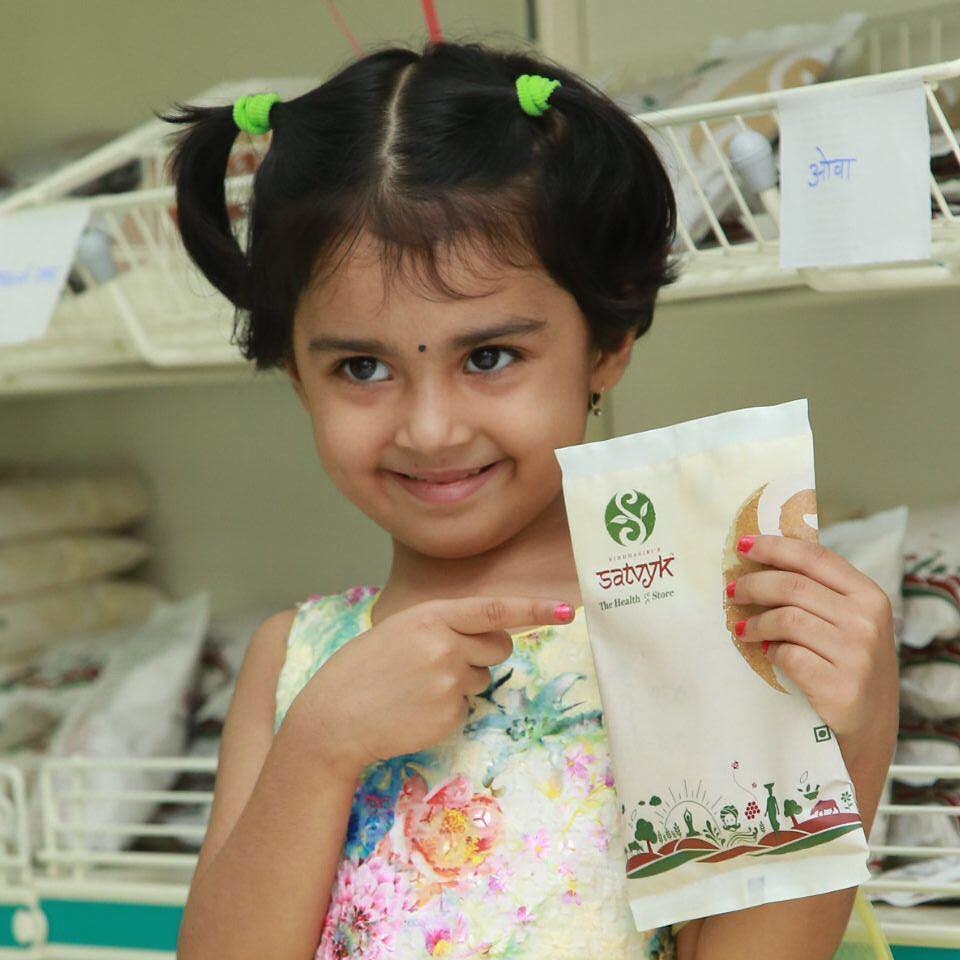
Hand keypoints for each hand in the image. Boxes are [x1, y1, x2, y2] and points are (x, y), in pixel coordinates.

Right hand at [292, 595, 575, 780]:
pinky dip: (448, 708)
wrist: (333, 718)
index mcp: (431, 616)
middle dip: (487, 652)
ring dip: (463, 681)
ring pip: (484, 677)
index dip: (535, 609)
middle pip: (500, 645)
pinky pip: (468, 707)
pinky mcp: (450, 714)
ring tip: (419, 687)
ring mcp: (449, 682)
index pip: (495, 609)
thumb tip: (486, 631)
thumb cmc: (362, 670)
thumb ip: (443, 625)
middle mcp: (446, 645)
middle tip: (448, 661)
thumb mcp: (400, 629)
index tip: (568, 610)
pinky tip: (416, 709)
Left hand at [726, 535, 898, 742]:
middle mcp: (867, 621)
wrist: (869, 727)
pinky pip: (787, 655)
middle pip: (793, 586)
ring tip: (741, 628)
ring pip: (786, 619)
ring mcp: (856, 654)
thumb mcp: (849, 622)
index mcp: (869, 596)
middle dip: (753, 585)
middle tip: (731, 591)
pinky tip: (766, 653)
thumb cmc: (848, 665)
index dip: (774, 547)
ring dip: (755, 622)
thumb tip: (763, 560)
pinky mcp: (839, 685)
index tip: (743, 545)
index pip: (815, 557)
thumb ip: (819, 593)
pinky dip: (769, 651)